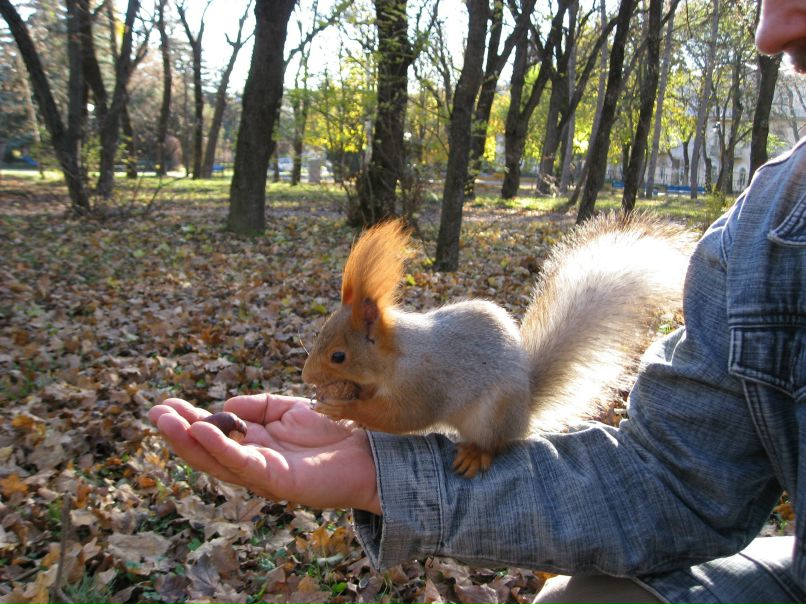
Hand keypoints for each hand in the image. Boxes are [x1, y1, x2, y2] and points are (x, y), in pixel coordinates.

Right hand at [147, 394, 379, 513]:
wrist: (368, 450)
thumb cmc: (331, 430)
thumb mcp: (288, 409)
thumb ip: (258, 406)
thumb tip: (225, 406)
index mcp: (255, 443)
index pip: (214, 432)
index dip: (189, 419)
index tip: (165, 404)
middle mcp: (254, 461)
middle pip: (208, 449)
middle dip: (180, 432)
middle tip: (155, 413)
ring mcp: (264, 474)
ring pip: (218, 460)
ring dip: (190, 441)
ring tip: (167, 421)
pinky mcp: (278, 480)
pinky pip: (244, 463)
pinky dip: (221, 448)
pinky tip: (203, 430)